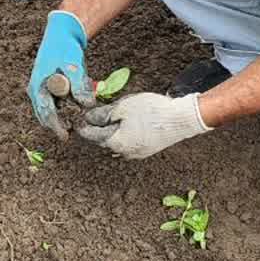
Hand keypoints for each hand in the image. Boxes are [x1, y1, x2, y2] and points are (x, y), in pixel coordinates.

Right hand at [28, 11, 93, 137]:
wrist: (61, 33)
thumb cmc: (64, 48)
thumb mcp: (73, 66)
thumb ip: (79, 86)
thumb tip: (87, 104)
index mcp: (38, 86)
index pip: (46, 113)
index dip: (56, 126)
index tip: (65, 137)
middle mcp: (37, 90)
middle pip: (47, 115)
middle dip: (62, 121)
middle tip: (78, 125)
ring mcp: (42, 88)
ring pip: (54, 108)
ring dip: (67, 110)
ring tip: (81, 99)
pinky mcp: (50, 87)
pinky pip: (58, 101)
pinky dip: (68, 102)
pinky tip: (80, 90)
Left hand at [78, 92, 209, 159]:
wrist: (182, 119)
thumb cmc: (152, 111)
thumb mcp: (122, 107)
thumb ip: (103, 114)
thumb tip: (89, 118)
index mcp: (115, 142)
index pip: (92, 135)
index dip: (83, 125)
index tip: (77, 119)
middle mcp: (124, 152)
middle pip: (104, 140)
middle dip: (98, 128)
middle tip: (92, 116)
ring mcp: (137, 153)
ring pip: (117, 142)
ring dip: (112, 132)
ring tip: (110, 119)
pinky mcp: (148, 150)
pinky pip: (129, 143)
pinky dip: (124, 135)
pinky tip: (126, 126)